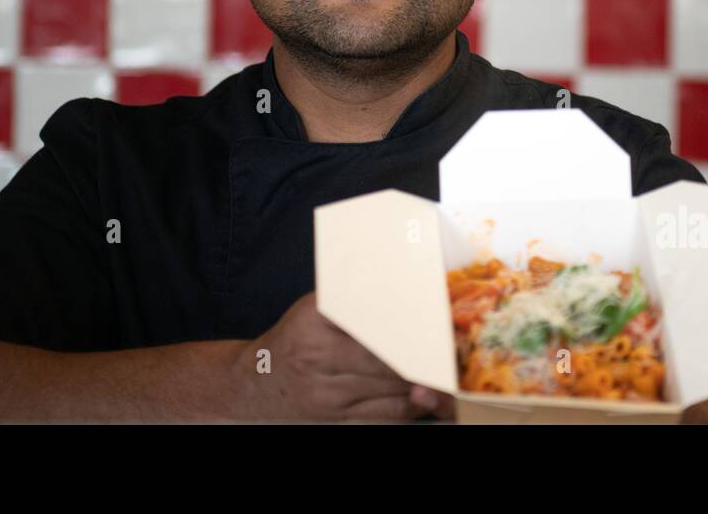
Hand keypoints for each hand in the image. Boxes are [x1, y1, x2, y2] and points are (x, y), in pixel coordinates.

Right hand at [230, 291, 453, 421]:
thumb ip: (351, 300)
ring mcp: (327, 396)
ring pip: (392, 391)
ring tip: (447, 371)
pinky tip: (427, 394)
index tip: (435, 320)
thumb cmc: (294, 339)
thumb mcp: (313, 309)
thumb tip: (402, 285)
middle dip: (423, 356)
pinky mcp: (336, 422)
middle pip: (386, 360)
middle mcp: (317, 358)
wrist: (255, 385)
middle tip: (452, 348)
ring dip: (424, 382)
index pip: (369, 322)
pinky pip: (386, 417)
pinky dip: (412, 407)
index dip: (407, 325)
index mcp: (314, 321)